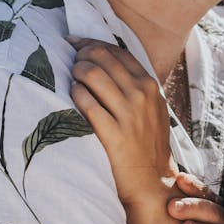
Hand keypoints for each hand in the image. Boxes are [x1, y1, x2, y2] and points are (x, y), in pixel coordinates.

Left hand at [70, 40, 175, 205]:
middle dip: (81, 54)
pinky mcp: (114, 133)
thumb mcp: (151, 107)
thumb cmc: (147, 143)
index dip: (93, 43)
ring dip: (76, 71)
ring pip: (93, 75)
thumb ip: (134, 84)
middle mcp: (141, 95)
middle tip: (71, 61)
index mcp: (150, 85)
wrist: (152, 180)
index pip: (118, 52)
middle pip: (103, 58)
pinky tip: (72, 95)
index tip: (76, 44)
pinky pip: (87, 103)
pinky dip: (76, 94)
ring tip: (70, 77)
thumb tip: (104, 60)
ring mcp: (128, 114)